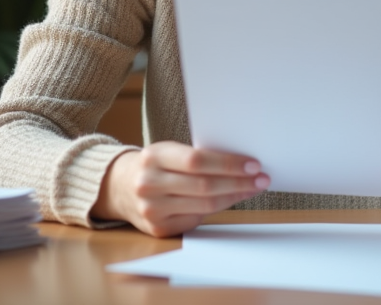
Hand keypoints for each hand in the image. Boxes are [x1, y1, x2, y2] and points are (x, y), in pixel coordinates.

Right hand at [93, 141, 269, 236]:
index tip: (253, 164)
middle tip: (261, 179)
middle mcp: (149, 183)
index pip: (197, 160)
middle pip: (204, 186)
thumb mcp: (167, 152)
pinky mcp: (158, 228)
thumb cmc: (155, 165)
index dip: (228, 164)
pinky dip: (218, 208)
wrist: (119, 187)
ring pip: (204, 205)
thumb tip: (240, 163)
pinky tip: (231, 199)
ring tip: (252, 188)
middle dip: (238, 182)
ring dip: (234, 196)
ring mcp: (152, 209)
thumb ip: (195, 157)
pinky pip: (197, 219)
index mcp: (153, 156)